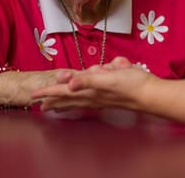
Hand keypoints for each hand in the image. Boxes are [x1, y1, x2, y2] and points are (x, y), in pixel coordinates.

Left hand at [31, 57, 154, 111]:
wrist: (151, 94)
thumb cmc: (131, 84)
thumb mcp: (107, 78)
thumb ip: (88, 79)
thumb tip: (68, 84)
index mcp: (90, 90)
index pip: (64, 91)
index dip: (48, 91)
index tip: (33, 95)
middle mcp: (93, 95)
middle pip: (68, 98)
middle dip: (54, 100)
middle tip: (39, 104)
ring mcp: (102, 96)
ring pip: (79, 98)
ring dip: (65, 101)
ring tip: (55, 105)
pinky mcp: (111, 94)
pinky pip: (92, 95)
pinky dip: (82, 98)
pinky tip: (84, 100)